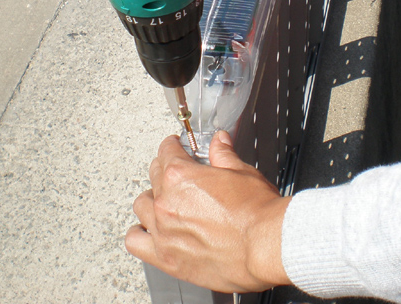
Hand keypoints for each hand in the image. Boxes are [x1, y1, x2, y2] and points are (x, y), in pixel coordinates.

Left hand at [125, 131, 290, 292]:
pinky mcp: (166, 257)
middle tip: (177, 174)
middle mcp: (166, 202)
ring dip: (151, 200)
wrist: (266, 246)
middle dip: (164, 171)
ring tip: (163, 201)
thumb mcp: (242, 173)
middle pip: (153, 177)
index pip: (166, 152)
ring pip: (141, 206)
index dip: (172, 146)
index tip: (175, 147)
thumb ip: (224, 156)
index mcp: (181, 177)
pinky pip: (135, 241)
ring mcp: (163, 231)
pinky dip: (139, 234)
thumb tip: (219, 143)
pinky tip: (149, 231)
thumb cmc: (257, 213)